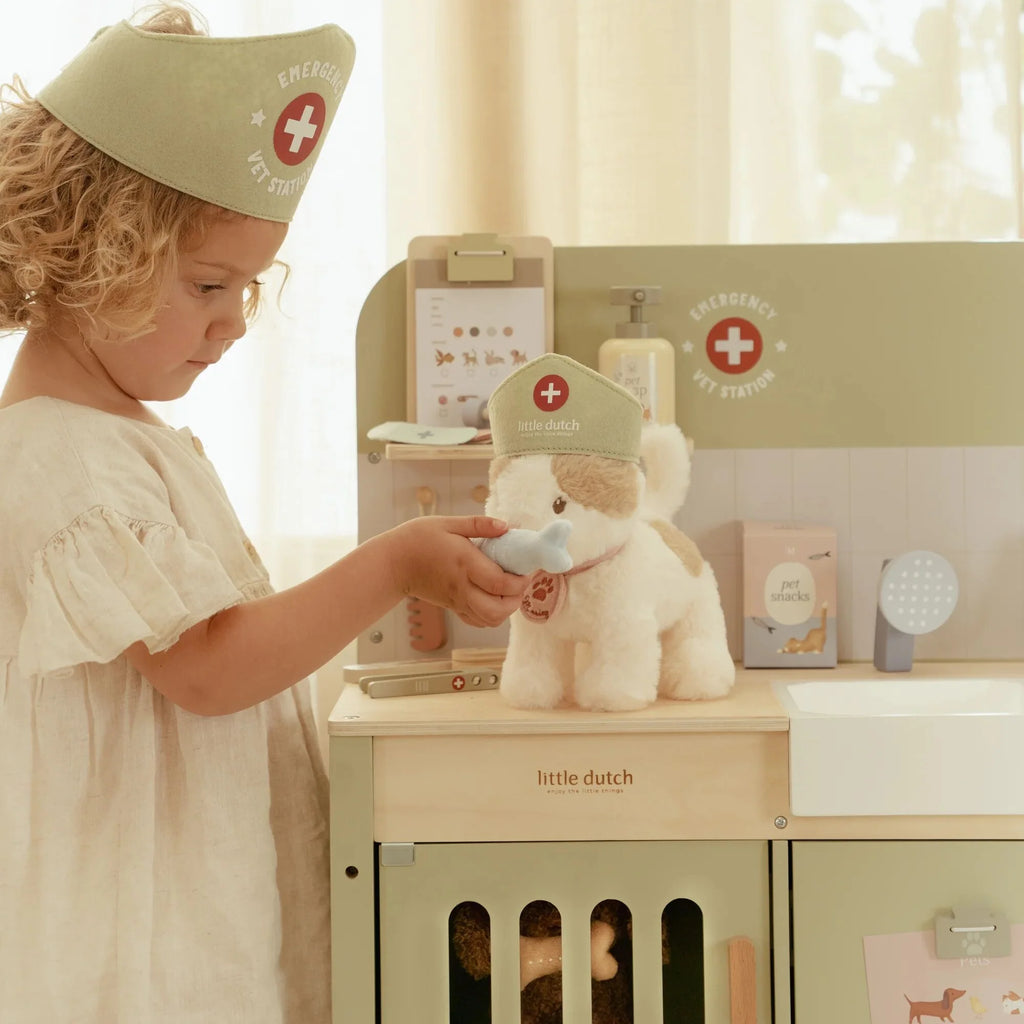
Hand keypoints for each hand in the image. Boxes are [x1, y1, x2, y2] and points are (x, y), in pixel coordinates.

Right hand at [386, 515, 527, 627]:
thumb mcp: (448, 523)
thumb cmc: (419, 539)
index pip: (500, 583)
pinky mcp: (453, 607)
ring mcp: (458, 600)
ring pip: (490, 620)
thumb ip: (479, 525)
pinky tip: (493, 597)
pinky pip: (478, 621)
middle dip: (517, 599)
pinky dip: (492, 615)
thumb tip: (507, 526)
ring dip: (506, 609)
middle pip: (498, 609)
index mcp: (465, 563)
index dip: (520, 581)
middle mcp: (463, 587)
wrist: (393, 563)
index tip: (526, 569)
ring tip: (509, 590)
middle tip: (520, 581)